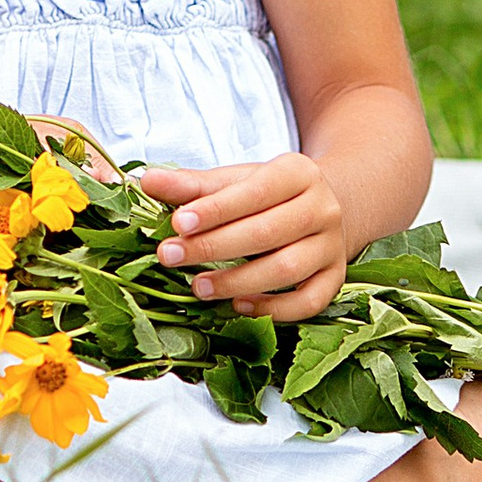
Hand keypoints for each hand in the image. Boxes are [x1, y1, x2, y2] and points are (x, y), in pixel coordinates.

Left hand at [139, 155, 350, 322]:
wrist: (320, 208)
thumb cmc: (268, 195)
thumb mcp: (234, 181)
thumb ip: (192, 185)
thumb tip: (146, 181)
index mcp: (298, 172)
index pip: (254, 191)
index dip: (215, 209)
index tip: (178, 223)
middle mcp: (323, 208)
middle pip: (267, 232)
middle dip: (214, 247)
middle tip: (170, 256)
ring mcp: (332, 246)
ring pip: (287, 269)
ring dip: (238, 281)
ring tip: (197, 287)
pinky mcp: (335, 279)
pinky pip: (308, 301)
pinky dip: (273, 309)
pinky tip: (237, 306)